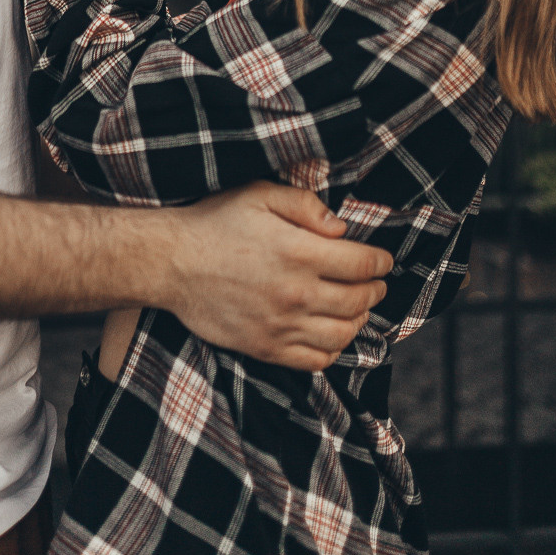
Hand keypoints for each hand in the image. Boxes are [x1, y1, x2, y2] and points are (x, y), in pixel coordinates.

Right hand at [166, 182, 390, 370]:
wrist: (171, 262)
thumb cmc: (215, 222)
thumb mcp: (259, 193)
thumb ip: (305, 205)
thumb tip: (341, 228)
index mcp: (299, 252)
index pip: (362, 264)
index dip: (381, 262)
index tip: (384, 260)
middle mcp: (296, 293)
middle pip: (359, 301)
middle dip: (375, 290)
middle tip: (375, 283)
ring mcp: (281, 325)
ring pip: (343, 334)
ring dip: (359, 321)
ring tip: (357, 308)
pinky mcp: (265, 348)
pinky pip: (315, 360)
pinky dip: (333, 350)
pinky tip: (330, 333)